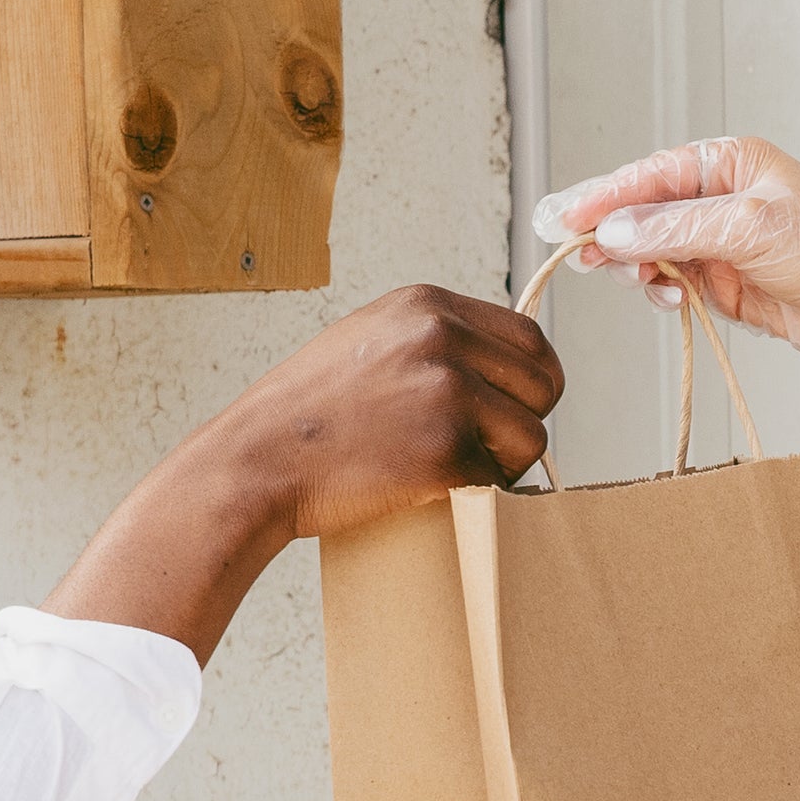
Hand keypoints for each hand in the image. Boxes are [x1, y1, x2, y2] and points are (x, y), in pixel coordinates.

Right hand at [209, 284, 562, 542]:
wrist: (256, 462)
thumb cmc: (305, 414)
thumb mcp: (367, 340)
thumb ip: (431, 339)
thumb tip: (495, 363)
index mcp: (426, 306)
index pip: (530, 339)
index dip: (530, 382)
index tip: (512, 408)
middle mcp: (442, 339)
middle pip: (544, 385)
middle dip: (523, 422)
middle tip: (484, 448)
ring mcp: (447, 393)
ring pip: (531, 438)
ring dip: (505, 464)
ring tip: (455, 471)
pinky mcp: (446, 451)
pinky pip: (500, 482)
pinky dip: (478, 495)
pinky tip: (435, 492)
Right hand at [536, 137, 799, 439]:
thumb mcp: (751, 228)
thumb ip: (678, 227)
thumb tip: (616, 228)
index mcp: (733, 162)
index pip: (654, 173)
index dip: (607, 194)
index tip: (568, 216)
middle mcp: (722, 197)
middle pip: (644, 209)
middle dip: (611, 231)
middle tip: (577, 251)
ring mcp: (719, 241)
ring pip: (651, 248)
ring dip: (633, 265)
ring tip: (628, 278)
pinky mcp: (721, 280)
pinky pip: (670, 279)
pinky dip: (658, 289)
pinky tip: (663, 297)